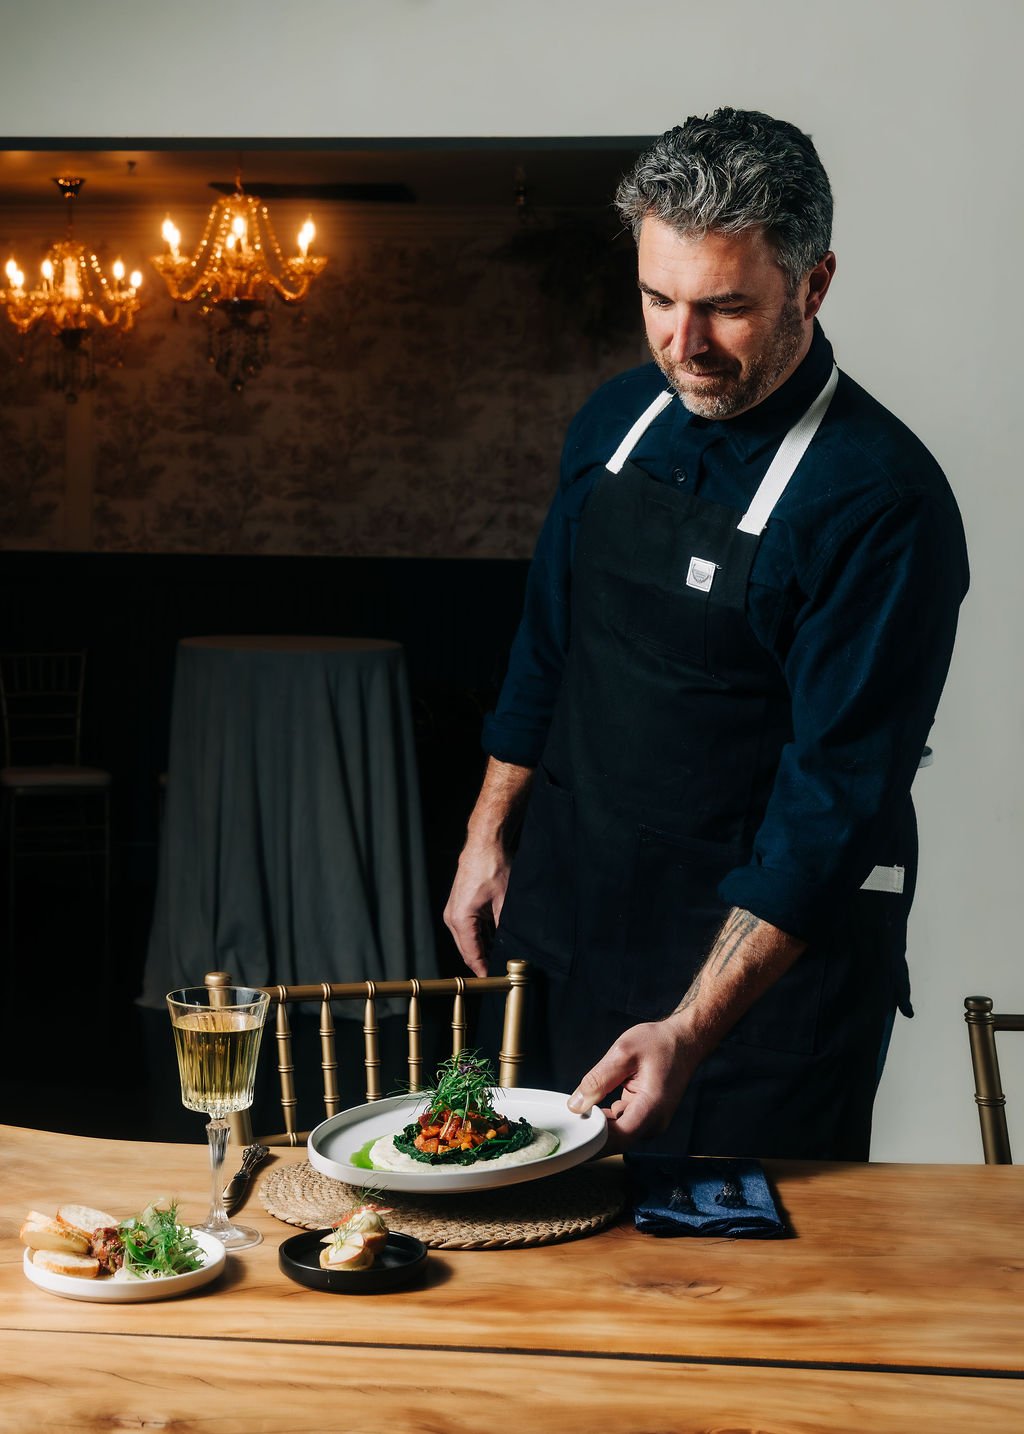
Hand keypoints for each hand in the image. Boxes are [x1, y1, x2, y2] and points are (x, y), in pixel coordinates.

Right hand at [443, 840, 510, 976]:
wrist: (485, 844)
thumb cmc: (493, 867)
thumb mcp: (505, 901)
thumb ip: (504, 928)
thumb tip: (510, 948)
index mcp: (460, 919)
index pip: (472, 954)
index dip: (484, 971)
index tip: (495, 983)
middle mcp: (452, 918)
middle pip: (468, 950)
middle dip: (483, 964)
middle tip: (502, 976)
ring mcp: (454, 912)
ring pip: (468, 941)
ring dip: (482, 951)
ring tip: (501, 961)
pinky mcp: (459, 907)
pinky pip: (469, 930)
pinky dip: (481, 939)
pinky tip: (496, 943)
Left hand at [567, 1017, 694, 1153]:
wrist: (685, 1041)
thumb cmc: (659, 1043)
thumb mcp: (623, 1052)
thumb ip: (598, 1079)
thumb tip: (576, 1105)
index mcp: (651, 1108)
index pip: (617, 1139)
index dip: (591, 1141)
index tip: (571, 1134)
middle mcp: (654, 1123)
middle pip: (615, 1140)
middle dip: (591, 1132)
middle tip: (568, 1118)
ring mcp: (651, 1123)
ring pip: (617, 1134)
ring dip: (598, 1124)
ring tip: (579, 1108)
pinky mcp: (647, 1118)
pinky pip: (622, 1125)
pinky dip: (607, 1118)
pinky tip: (595, 1105)